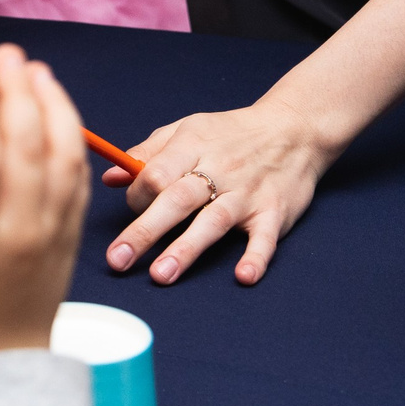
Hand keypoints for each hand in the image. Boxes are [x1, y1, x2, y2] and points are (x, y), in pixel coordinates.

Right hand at [0, 48, 86, 361]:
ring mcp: (51, 233)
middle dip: (22, 94)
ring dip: (56, 108)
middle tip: (5, 56)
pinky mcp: (69, 234)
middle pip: (31, 151)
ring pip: (66, 158)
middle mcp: (19, 233)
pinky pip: (79, 178)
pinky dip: (72, 138)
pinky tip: (57, 110)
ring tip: (36, 72)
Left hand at [105, 99, 330, 285]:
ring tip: (161, 274)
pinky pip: (265, 237)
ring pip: (213, 221)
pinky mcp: (275, 212)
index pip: (155, 173)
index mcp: (192, 146)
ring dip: (187, 249)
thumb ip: (148, 153)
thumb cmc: (231, 134)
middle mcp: (219, 170)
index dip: (137, 195)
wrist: (294, 130)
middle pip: (177, 200)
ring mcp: (247, 194)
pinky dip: (256, 257)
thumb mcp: (187, 130)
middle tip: (118, 259)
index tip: (132, 209)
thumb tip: (111, 177)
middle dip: (145, 231)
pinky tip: (243, 276)